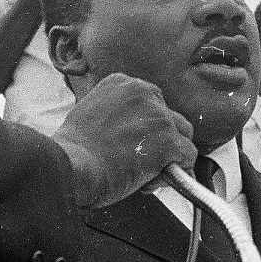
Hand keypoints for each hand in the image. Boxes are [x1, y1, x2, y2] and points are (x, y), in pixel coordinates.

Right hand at [54, 74, 193, 207]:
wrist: (72, 166)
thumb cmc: (73, 151)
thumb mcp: (91, 114)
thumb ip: (117, 115)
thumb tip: (134, 133)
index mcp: (123, 83)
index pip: (150, 102)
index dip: (144, 127)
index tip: (129, 142)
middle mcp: (144, 93)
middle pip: (169, 117)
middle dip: (159, 139)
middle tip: (138, 160)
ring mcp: (159, 117)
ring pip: (183, 135)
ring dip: (169, 154)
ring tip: (145, 171)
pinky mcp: (169, 141)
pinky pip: (188, 156)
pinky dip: (178, 170)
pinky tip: (152, 178)